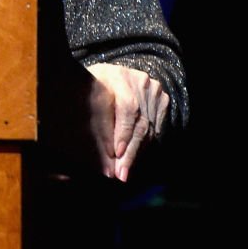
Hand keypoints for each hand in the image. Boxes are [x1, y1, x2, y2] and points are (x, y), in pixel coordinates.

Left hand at [85, 63, 168, 181]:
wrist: (111, 74)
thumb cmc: (92, 86)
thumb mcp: (86, 96)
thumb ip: (94, 120)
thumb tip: (99, 155)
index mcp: (116, 76)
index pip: (127, 107)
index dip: (122, 132)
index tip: (116, 154)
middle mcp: (139, 81)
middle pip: (140, 122)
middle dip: (129, 151)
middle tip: (120, 173)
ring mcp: (153, 89)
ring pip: (149, 128)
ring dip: (136, 152)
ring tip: (125, 170)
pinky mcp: (162, 98)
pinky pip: (156, 128)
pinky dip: (144, 144)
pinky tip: (133, 156)